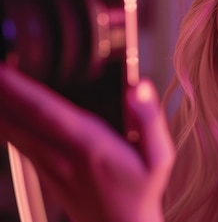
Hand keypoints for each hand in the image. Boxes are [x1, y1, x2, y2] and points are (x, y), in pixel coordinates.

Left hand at [0, 64, 174, 221]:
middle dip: (1, 91)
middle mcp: (63, 155)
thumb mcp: (159, 158)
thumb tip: (139, 87)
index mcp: (90, 147)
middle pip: (19, 118)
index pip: (47, 111)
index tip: (2, 69)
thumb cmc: (141, 191)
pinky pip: (16, 142)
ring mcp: (49, 165)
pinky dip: (4, 122)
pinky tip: (1, 112)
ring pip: (12, 131)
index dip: (20, 89)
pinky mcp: (44, 171)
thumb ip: (150, 120)